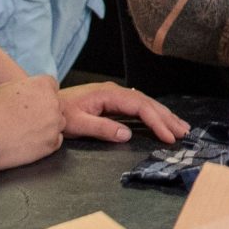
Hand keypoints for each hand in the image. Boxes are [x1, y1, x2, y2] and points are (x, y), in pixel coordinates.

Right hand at [0, 74, 63, 169]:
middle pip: (56, 104)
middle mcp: (53, 102)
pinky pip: (56, 139)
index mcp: (43, 85)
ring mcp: (55, 123)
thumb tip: (30, 91)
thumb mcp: (5, 88)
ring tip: (26, 130)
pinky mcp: (52, 143)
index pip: (52, 85)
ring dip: (48, 125)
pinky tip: (30, 141)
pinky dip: (46, 141)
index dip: (41, 93)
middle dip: (45, 109)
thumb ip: (25, 87)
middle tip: (27, 118)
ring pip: (58, 122)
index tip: (32, 101)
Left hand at [57, 83, 188, 144]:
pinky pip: (138, 108)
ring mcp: (115, 96)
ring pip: (145, 104)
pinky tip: (161, 120)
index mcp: (109, 95)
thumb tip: (127, 133)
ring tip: (180, 127)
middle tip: (183, 132)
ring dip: (163, 115)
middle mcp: (115, 92)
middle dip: (167, 118)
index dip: (156, 121)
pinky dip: (152, 115)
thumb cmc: (58, 114)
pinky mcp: (113, 102)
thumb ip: (101, 128)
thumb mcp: (76, 124)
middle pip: (148, 103)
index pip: (140, 107)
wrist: (44, 105)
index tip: (167, 136)